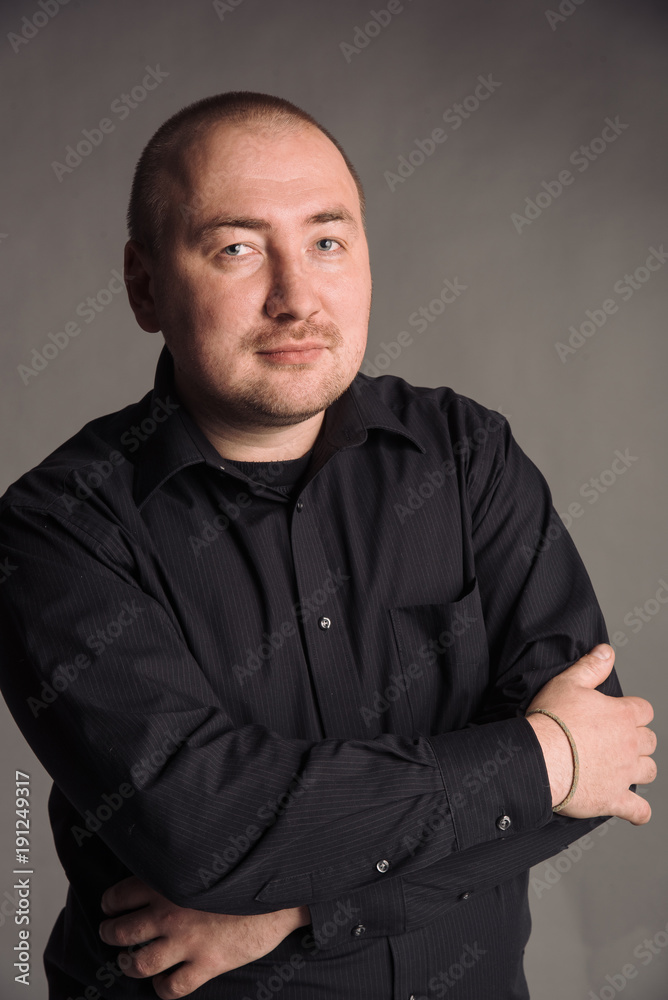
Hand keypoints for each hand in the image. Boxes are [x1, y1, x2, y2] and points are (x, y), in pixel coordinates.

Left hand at [99, 875, 310, 998]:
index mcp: (167, 882)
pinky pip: (172, 987)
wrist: (279, 890)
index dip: (111, 903)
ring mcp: (186, 942)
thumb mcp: (206, 857)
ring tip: (128, 961)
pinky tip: (162, 982)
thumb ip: (180, 866)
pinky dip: (161, 989)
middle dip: (111, 934)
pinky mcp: (206, 964)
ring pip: (140, 963)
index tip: (112, 906)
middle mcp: (169, 913)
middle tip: (111, 934)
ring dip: (128, 964)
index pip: (120, 895)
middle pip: (123, 931)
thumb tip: (165, 865)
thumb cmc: (245, 869)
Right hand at [526, 643, 656, 824]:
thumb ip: (591, 667)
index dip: (633, 712)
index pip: (644, 710)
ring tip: (624, 768)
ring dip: (640, 768)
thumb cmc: (551, 720)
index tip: (621, 715)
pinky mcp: (614, 799)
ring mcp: (624, 773)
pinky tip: (635, 811)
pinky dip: (639, 812)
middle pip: (650, 740)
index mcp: (621, 715)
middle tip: (618, 740)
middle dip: (638, 739)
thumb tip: (607, 652)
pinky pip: (639, 810)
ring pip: (649, 771)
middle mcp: (629, 744)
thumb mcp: (568, 683)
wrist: (539, 757)